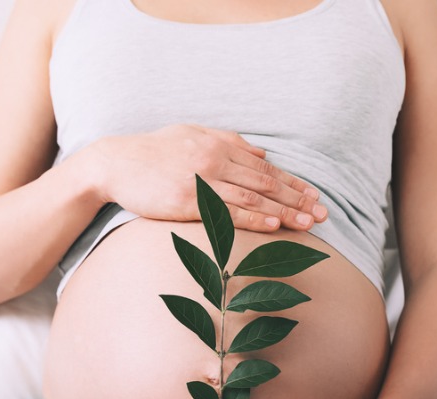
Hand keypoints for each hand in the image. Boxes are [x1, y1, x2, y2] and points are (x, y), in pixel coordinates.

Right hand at [88, 123, 327, 232]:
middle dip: (297, 199)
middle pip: (265, 182)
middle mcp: (214, 160)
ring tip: (308, 223)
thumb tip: (262, 153)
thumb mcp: (192, 135)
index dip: (293, 183)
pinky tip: (273, 224)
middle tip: (323, 213)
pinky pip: (226, 210)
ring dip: (283, 211)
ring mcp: (201, 179)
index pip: (265, 167)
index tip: (315, 195)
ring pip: (252, 197)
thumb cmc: (152, 152)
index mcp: (219, 144)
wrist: (114, 163)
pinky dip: (253, 217)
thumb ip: (228, 142)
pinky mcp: (187, 199)